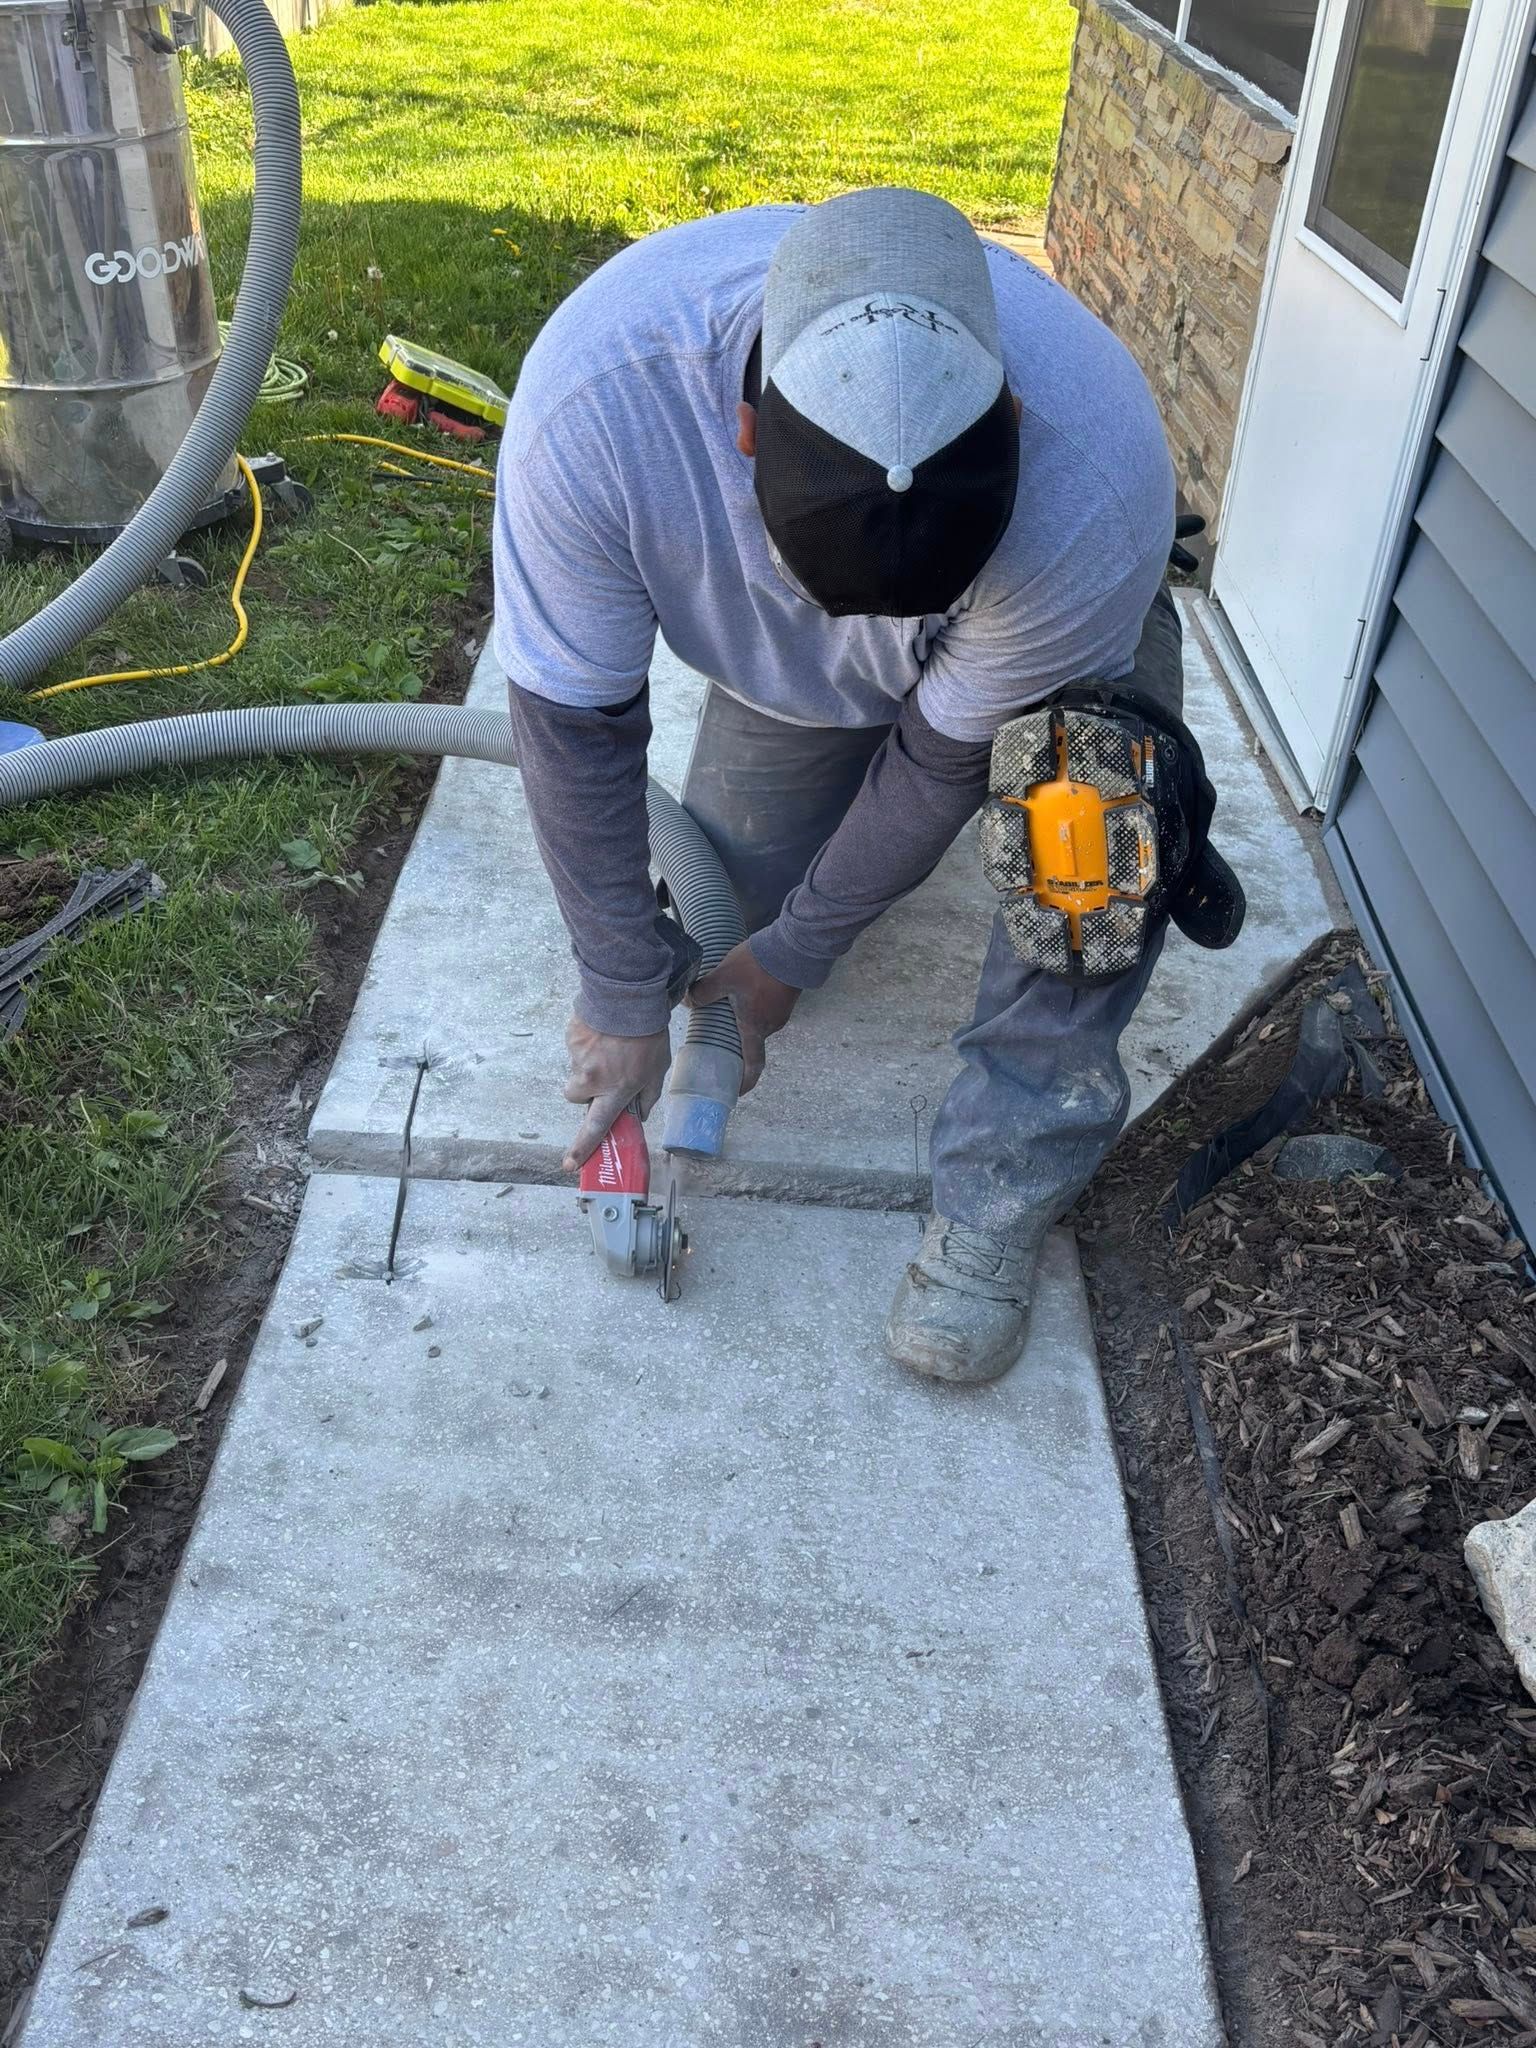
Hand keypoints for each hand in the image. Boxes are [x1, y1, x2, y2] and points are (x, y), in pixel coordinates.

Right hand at [563, 1016, 671, 1171]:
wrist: (628, 997)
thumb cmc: (648, 1035)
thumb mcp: (658, 1069)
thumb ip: (648, 1095)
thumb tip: (639, 1113)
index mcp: (614, 1090)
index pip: (596, 1128)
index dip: (582, 1148)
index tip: (570, 1165)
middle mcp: (591, 1079)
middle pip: (577, 1096)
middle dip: (587, 1089)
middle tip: (606, 1074)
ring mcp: (577, 1058)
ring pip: (577, 1069)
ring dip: (590, 1063)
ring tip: (610, 1044)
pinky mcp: (570, 1038)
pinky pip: (576, 1048)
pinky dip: (587, 1043)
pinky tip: (603, 1032)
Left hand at [687, 942, 799, 1092]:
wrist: (793, 947)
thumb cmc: (758, 967)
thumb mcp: (724, 976)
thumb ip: (704, 991)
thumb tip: (688, 1001)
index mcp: (755, 1028)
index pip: (753, 1065)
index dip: (745, 1082)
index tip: (737, 1091)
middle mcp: (771, 1026)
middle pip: (752, 1041)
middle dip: (738, 1042)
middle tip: (720, 1033)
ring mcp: (782, 1012)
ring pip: (760, 1023)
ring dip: (746, 1020)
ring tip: (732, 1006)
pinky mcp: (787, 998)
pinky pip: (768, 1010)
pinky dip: (756, 1007)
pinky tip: (747, 991)